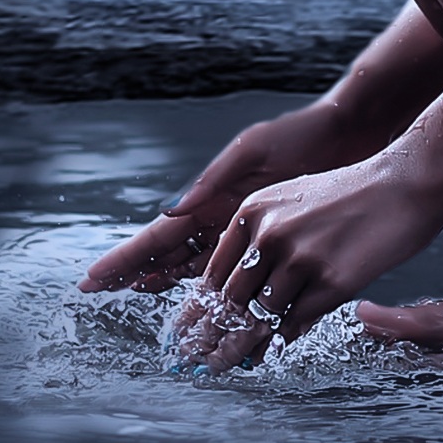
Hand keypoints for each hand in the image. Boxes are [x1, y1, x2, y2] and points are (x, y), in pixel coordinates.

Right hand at [85, 99, 388, 294]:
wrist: (349, 136)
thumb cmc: (300, 135)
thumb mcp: (253, 150)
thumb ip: (214, 179)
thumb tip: (173, 209)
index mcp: (209, 197)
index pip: (158, 236)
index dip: (126, 258)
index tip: (94, 277)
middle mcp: (218, 217)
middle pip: (167, 254)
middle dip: (135, 272)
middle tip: (102, 292)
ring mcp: (241, 231)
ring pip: (195, 267)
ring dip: (169, 285)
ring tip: (142, 300)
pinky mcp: (269, 241)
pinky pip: (235, 272)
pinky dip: (216, 290)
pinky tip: (204, 306)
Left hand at [188, 148, 442, 351]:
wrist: (405, 185)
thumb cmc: (354, 195)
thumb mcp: (294, 202)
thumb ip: (263, 241)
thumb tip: (242, 293)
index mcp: (253, 211)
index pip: (214, 271)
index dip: (197, 307)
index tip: (184, 331)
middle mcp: (270, 234)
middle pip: (230, 299)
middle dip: (208, 335)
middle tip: (193, 359)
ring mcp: (300, 258)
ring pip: (259, 317)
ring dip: (238, 347)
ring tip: (223, 365)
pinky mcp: (332, 281)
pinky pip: (296, 321)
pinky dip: (280, 340)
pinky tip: (268, 353)